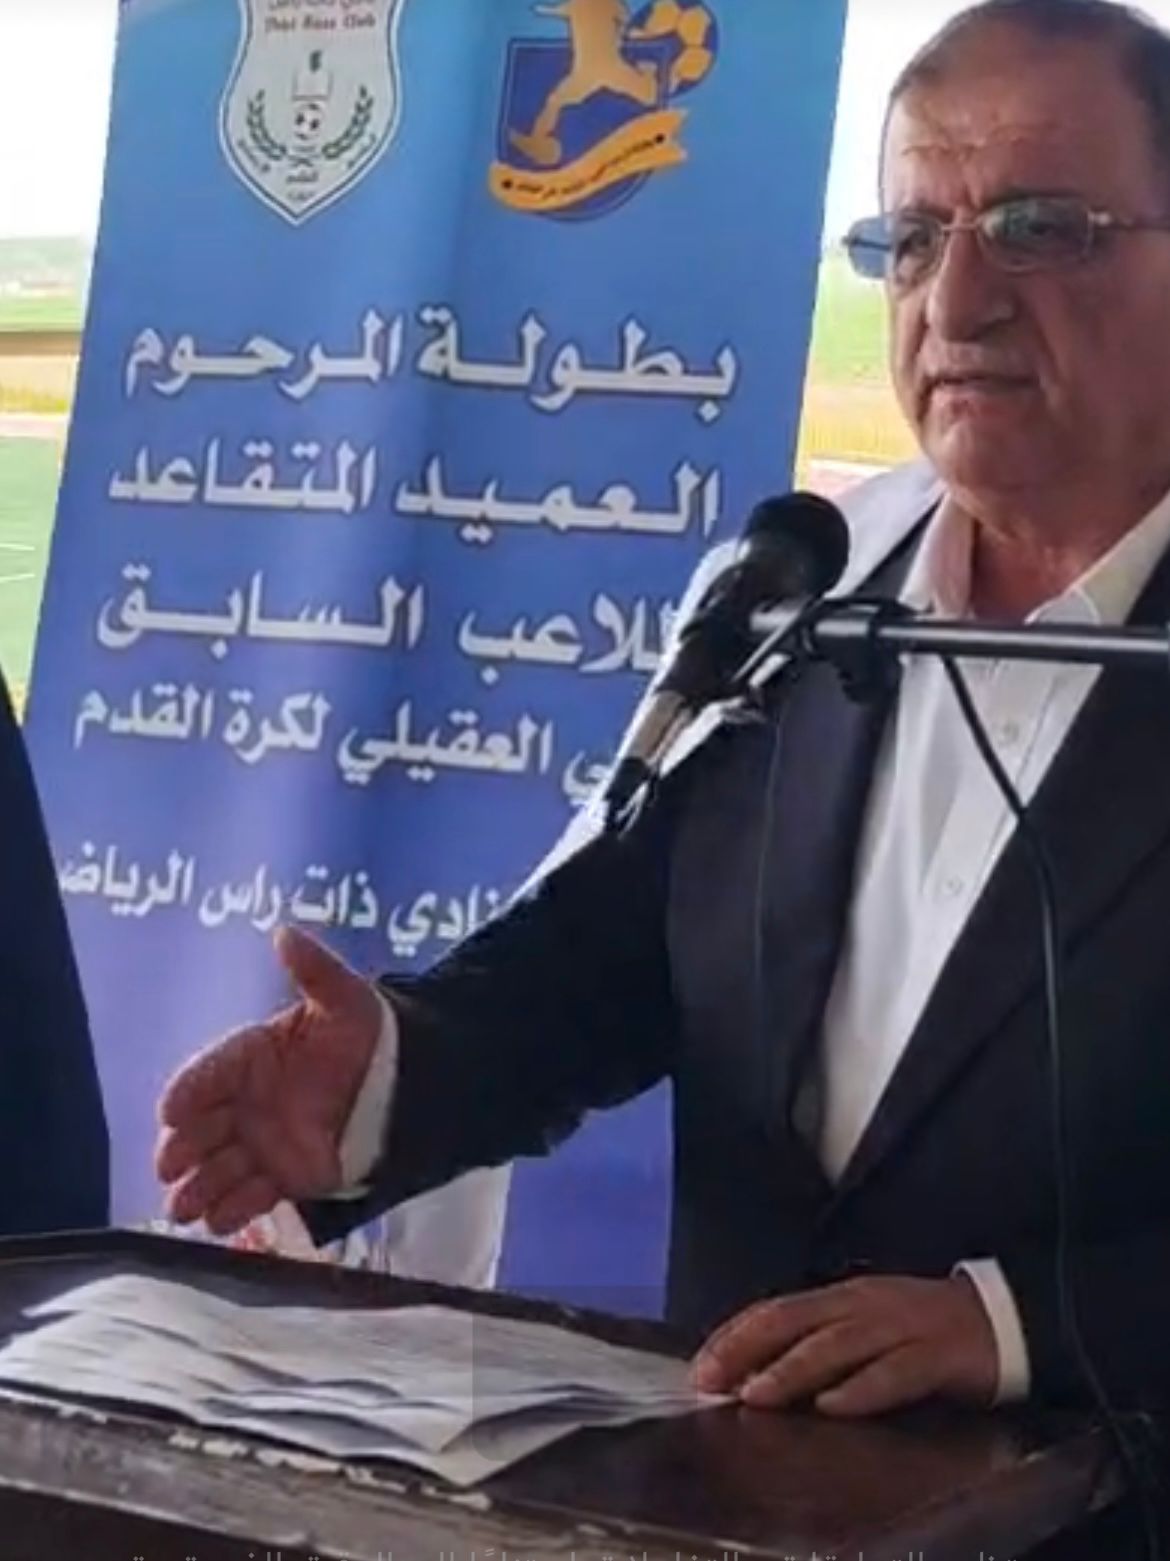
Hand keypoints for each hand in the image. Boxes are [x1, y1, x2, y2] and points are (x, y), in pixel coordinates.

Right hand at [155, 927, 382, 1234]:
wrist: (409, 1083)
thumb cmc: (370, 1034)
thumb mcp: (346, 998)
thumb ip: (314, 969)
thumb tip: (284, 931)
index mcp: (253, 1055)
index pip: (211, 1071)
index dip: (189, 1090)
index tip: (171, 1110)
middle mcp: (248, 1100)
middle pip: (202, 1126)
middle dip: (181, 1147)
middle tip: (168, 1164)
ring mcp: (263, 1141)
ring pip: (218, 1167)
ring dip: (198, 1186)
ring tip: (184, 1205)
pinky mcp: (285, 1175)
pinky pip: (251, 1195)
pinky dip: (233, 1209)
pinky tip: (218, 1220)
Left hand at [692, 1274, 998, 1415]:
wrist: (1000, 1318)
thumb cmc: (922, 1330)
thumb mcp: (865, 1326)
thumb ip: (820, 1343)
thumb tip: (757, 1375)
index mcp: (843, 1298)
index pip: (776, 1310)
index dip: (735, 1336)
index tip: (699, 1365)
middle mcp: (863, 1306)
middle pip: (795, 1321)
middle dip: (748, 1349)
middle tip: (710, 1380)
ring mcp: (900, 1328)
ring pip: (837, 1346)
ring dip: (792, 1370)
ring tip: (757, 1394)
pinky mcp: (936, 1356)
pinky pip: (895, 1374)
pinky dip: (861, 1391)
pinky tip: (834, 1408)